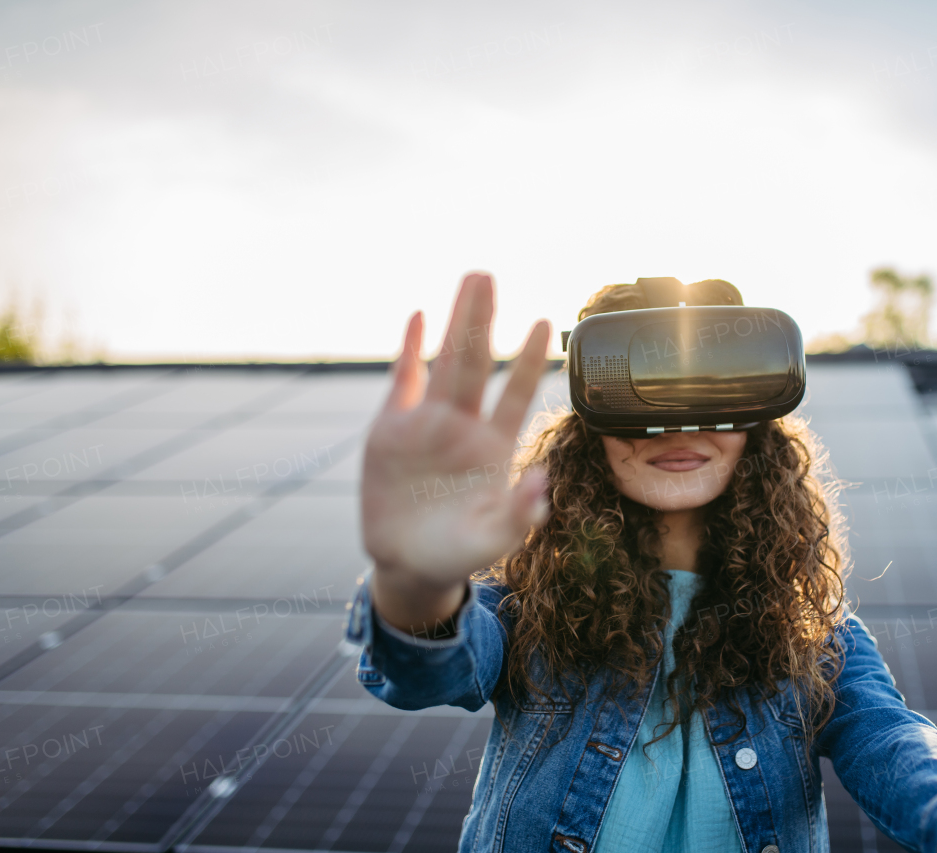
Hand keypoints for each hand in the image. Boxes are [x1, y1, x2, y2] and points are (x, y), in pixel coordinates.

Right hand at [361, 272, 550, 629]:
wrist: (409, 563)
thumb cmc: (459, 551)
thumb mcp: (494, 540)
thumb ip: (519, 513)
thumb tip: (542, 480)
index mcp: (493, 448)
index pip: (514, 395)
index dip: (528, 361)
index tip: (545, 323)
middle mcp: (463, 427)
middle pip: (474, 364)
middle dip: (482, 320)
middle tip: (489, 276)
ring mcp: (427, 425)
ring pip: (442, 363)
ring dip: (454, 322)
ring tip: (469, 281)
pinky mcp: (391, 432)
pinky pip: (402, 384)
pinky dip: (407, 352)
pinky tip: (418, 318)